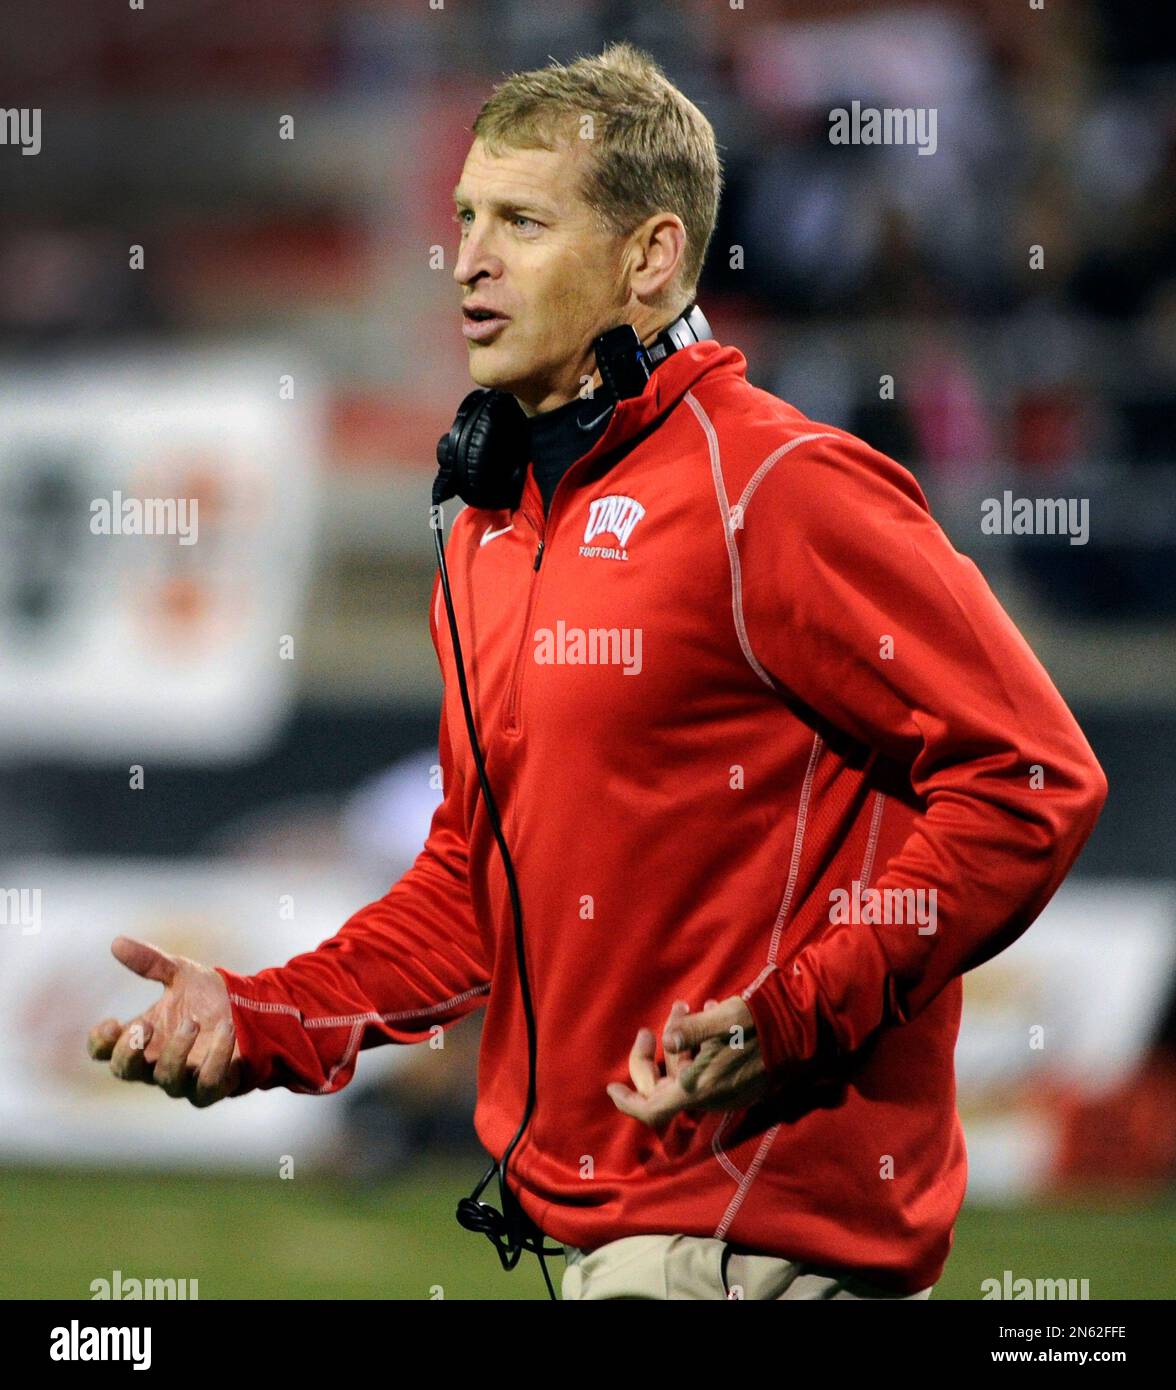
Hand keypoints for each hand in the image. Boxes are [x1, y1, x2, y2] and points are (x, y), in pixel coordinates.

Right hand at [87, 936, 240, 1106]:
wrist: (249, 1012)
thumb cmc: (205, 998)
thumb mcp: (180, 974)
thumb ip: (150, 962)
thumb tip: (116, 942)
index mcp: (141, 1037)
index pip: (104, 1051)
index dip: (100, 1042)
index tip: (112, 1022)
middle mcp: (154, 1062)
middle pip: (125, 1071)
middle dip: (129, 1051)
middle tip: (146, 1025)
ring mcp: (183, 1078)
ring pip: (167, 1078)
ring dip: (176, 1051)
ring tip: (191, 1023)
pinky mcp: (211, 1087)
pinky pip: (206, 1085)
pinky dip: (215, 1059)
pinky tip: (225, 1030)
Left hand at [606, 995, 770, 1126]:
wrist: (803, 1033)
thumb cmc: (761, 1022)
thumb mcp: (723, 1017)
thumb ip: (692, 1030)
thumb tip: (669, 1038)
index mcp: (701, 1086)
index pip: (653, 1110)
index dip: (628, 1102)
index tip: (612, 1087)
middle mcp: (711, 1098)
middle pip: (664, 1090)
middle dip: (652, 1056)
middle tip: (650, 1028)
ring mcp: (725, 1095)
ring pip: (685, 1077)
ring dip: (677, 1045)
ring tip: (687, 1008)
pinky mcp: (738, 1086)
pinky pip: (705, 1074)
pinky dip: (697, 1050)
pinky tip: (706, 1018)